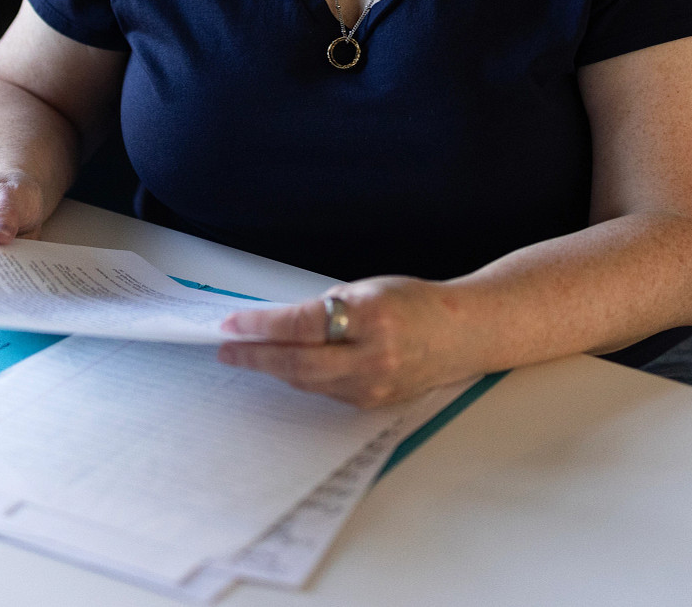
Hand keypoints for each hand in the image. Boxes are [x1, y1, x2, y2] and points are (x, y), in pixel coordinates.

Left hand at [216, 276, 479, 407]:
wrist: (463, 335)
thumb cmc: (417, 304)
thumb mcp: (370, 289)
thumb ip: (328, 307)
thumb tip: (281, 322)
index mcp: (371, 316)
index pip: (302, 323)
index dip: (262, 325)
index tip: (233, 323)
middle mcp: (372, 355)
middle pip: (298, 362)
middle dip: (255, 356)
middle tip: (227, 349)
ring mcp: (372, 384)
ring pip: (307, 380)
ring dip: (273, 368)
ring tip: (247, 356)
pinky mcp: (371, 401)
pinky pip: (325, 390)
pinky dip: (301, 377)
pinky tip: (285, 366)